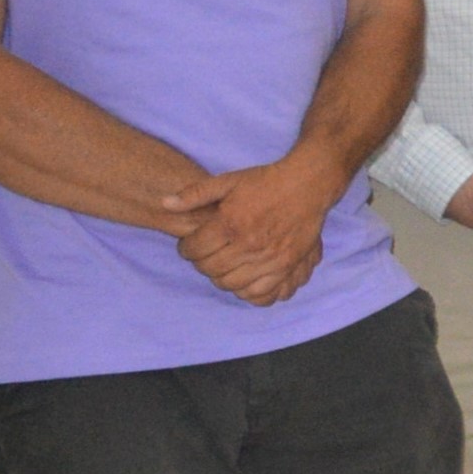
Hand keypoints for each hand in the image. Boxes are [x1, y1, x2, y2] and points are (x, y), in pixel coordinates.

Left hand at [167, 156, 337, 305]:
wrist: (307, 184)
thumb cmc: (265, 182)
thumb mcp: (228, 181)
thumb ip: (194, 194)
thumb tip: (164, 203)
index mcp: (230, 223)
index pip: (194, 250)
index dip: (187, 248)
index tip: (191, 244)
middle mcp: (248, 244)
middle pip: (211, 269)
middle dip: (202, 263)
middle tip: (207, 254)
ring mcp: (269, 258)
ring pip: (232, 283)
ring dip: (222, 277)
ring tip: (225, 265)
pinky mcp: (287, 265)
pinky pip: (261, 292)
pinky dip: (247, 291)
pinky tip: (244, 278)